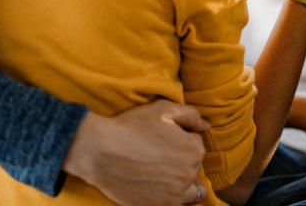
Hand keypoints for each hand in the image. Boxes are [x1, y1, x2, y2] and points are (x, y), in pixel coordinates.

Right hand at [62, 101, 209, 205]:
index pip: (197, 146)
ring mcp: (174, 195)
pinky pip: (174, 205)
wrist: (99, 151)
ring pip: (190, 193)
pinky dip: (170, 198)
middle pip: (194, 170)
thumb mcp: (164, 110)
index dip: (182, 141)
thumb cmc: (131, 127)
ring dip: (182, 185)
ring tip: (163, 176)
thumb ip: (191, 115)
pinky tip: (156, 188)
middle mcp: (189, 175)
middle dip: (182, 162)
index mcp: (194, 150)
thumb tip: (206, 126)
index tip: (165, 140)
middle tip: (160, 156)